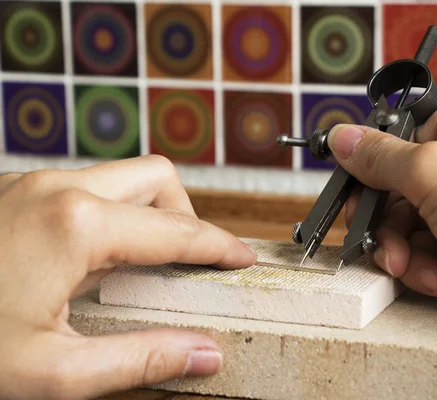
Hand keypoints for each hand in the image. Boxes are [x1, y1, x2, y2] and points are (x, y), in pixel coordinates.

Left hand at [0, 155, 256, 399]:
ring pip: (120, 175)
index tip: (242, 259)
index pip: (177, 231)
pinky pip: (86, 185)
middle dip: (187, 214)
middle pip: (157, 178)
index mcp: (77, 224)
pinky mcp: (14, 192)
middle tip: (192, 260)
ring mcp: (31, 184)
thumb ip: (142, 359)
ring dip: (149, 210)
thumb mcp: (53, 372)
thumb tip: (205, 354)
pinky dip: (113, 211)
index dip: (219, 246)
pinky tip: (99, 256)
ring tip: (149, 259)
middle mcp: (58, 189)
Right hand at [327, 97, 436, 358]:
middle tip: (378, 240)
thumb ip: (381, 157)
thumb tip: (343, 137)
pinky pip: (428, 250)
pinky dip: (424, 267)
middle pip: (400, 188)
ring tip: (412, 267)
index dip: (374, 168)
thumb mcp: (431, 172)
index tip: (354, 193)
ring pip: (411, 225)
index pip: (402, 138)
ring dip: (404, 251)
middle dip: (388, 222)